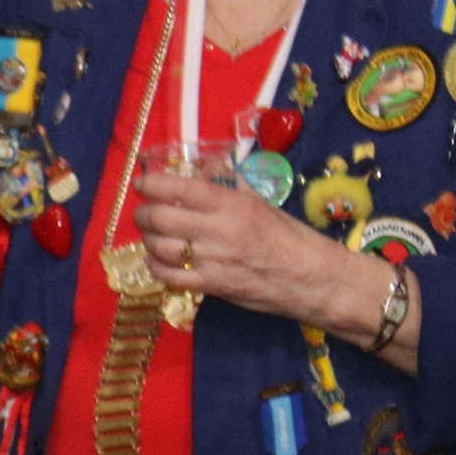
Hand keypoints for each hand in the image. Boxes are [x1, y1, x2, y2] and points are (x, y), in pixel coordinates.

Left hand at [132, 169, 401, 346]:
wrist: (313, 280)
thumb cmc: (289, 238)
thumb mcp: (261, 203)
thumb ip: (228, 185)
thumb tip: (201, 167)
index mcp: (233, 205)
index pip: (181, 188)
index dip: (153, 183)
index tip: (143, 182)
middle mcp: (219, 231)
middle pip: (160, 218)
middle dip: (143, 213)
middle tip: (144, 211)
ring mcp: (213, 261)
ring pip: (159, 247)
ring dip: (148, 240)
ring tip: (152, 235)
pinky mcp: (211, 286)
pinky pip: (168, 276)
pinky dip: (155, 266)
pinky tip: (158, 260)